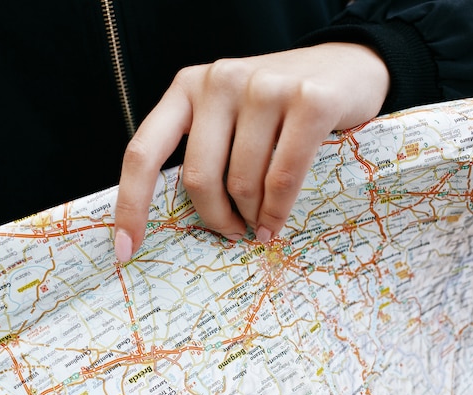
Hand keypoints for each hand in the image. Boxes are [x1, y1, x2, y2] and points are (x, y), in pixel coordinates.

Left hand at [114, 42, 388, 262]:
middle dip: (216, 218)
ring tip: (260, 226)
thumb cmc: (279, 106)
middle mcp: (219, 81)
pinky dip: (278, 211)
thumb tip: (186, 218)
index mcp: (187, 88)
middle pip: (199, 177)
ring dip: (251, 218)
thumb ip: (205, 151)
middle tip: (232, 234)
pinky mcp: (308, 100)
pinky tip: (275, 223)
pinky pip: (282, 177)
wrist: (347, 65)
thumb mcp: (229, 117)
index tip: (125, 249)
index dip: (131, 205)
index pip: (143, 152)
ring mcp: (264, 87)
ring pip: (242, 183)